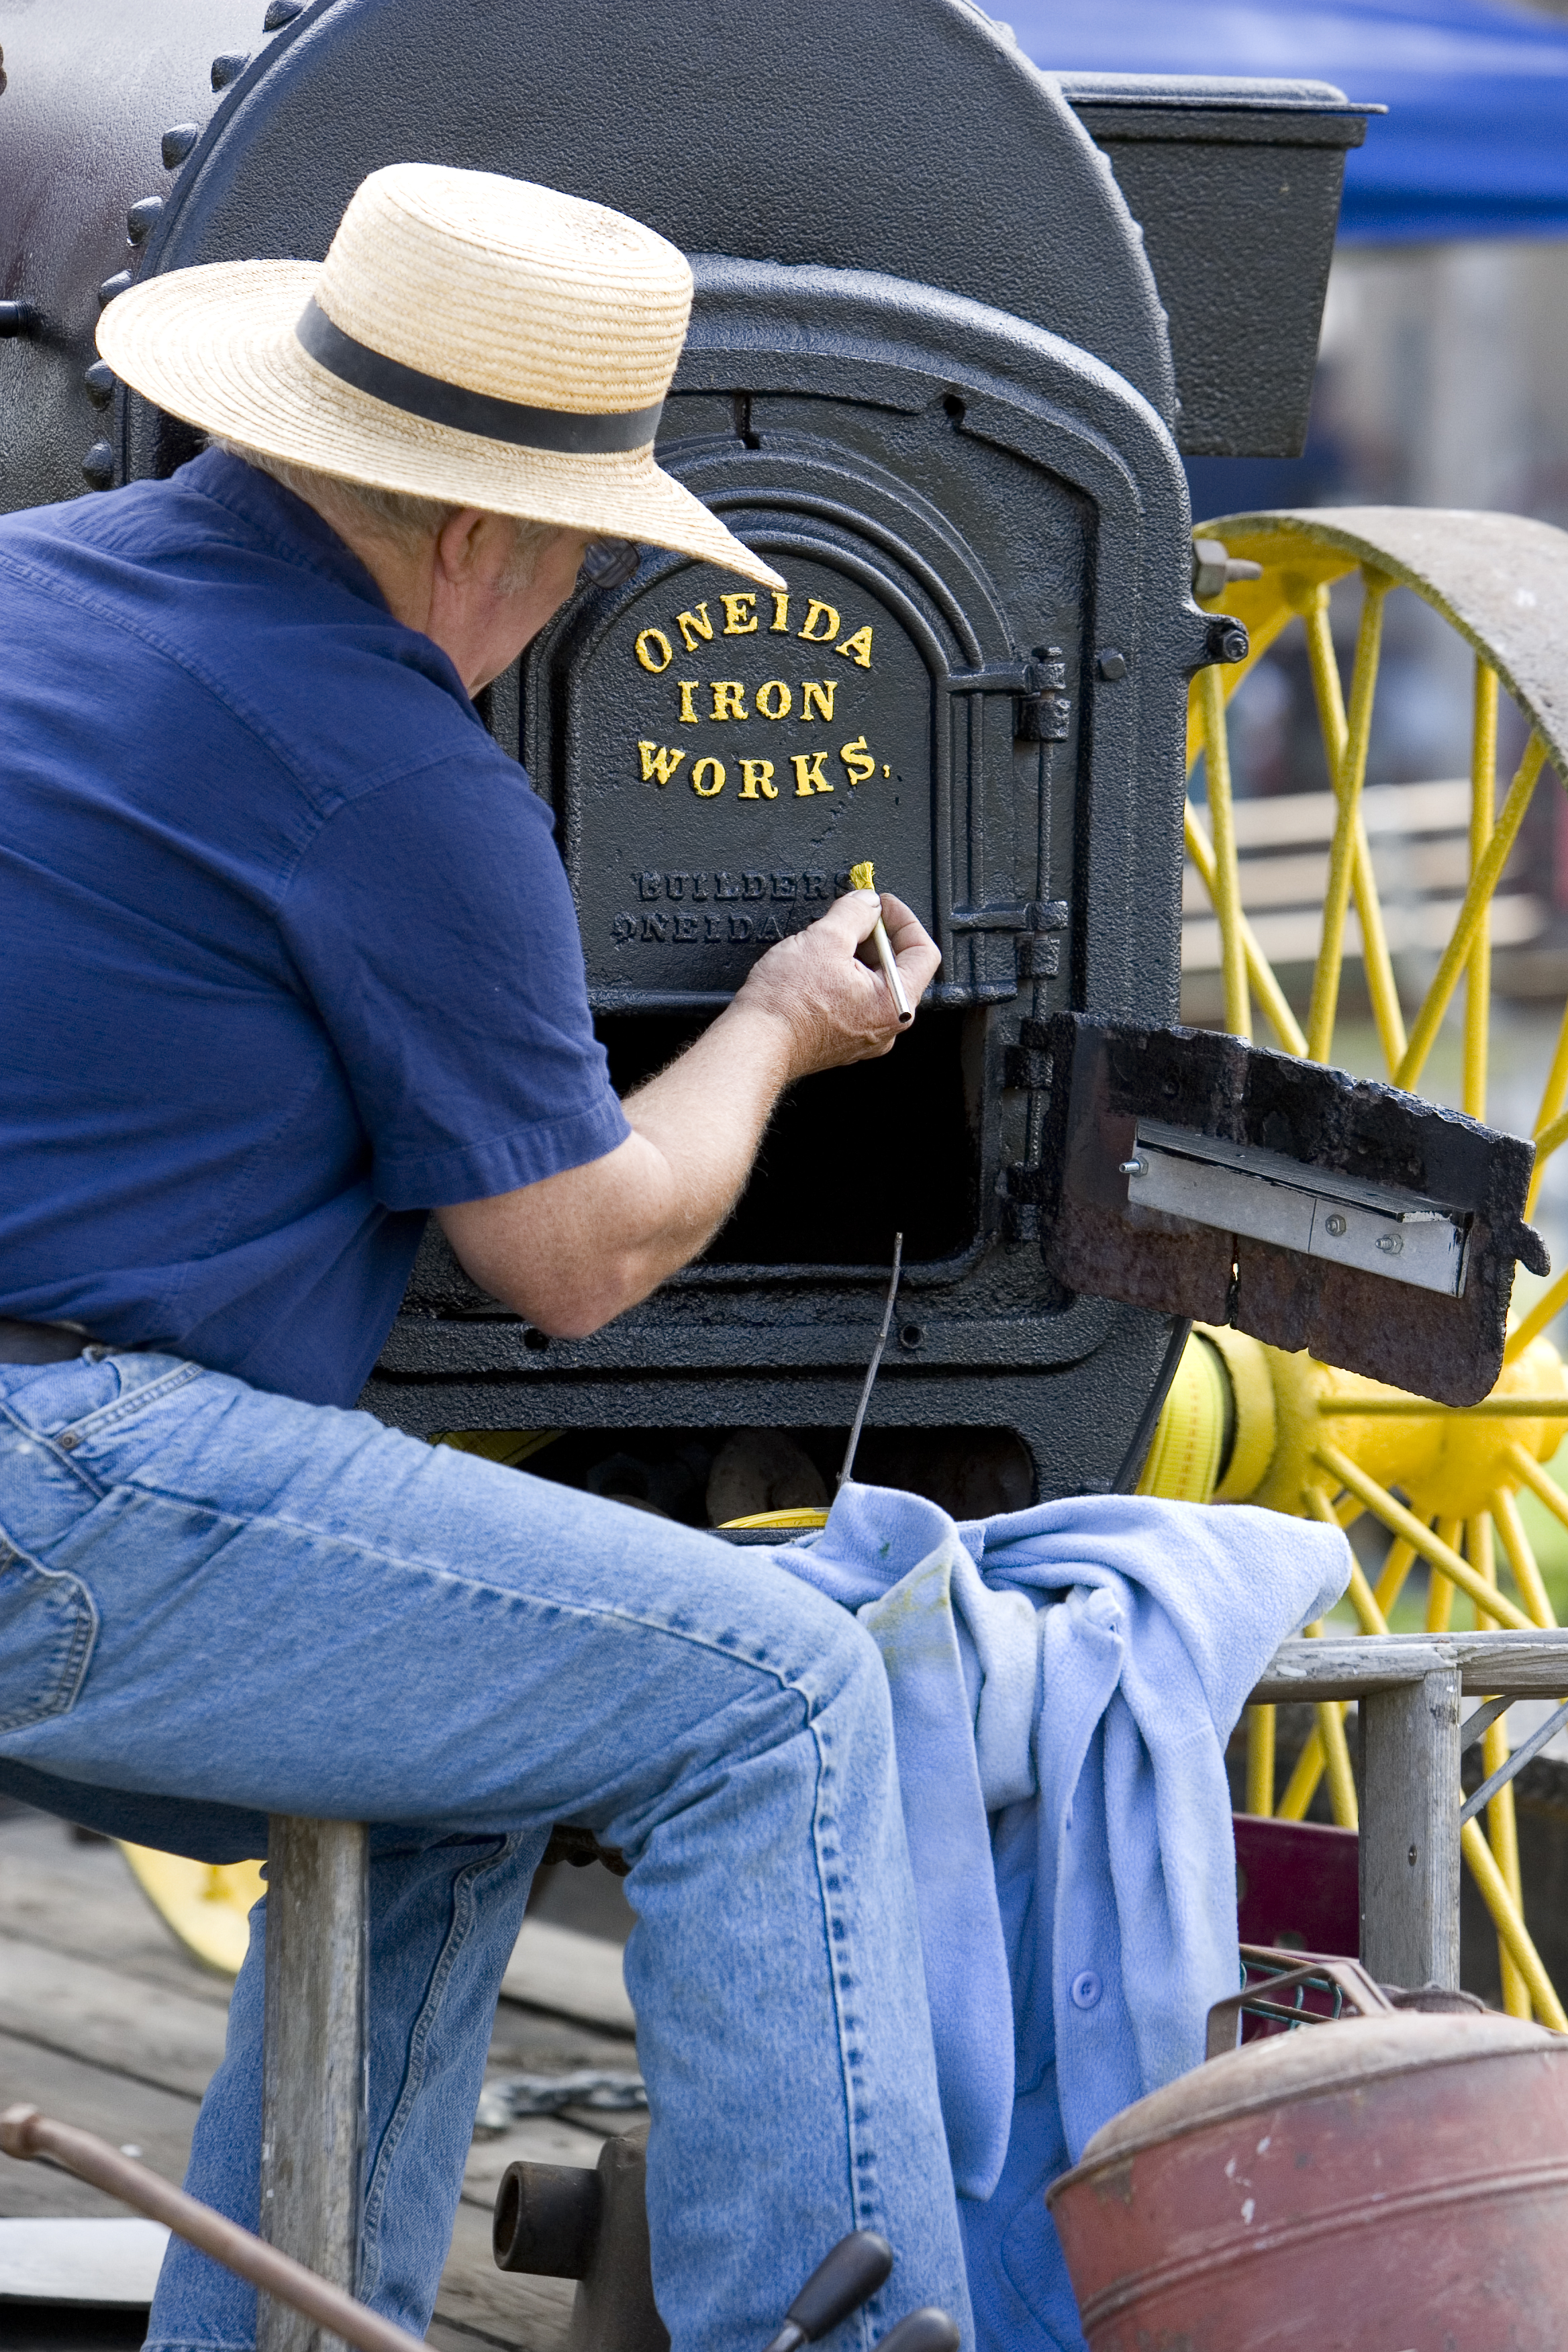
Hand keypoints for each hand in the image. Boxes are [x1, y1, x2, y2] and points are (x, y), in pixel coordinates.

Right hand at [733, 889, 940, 1082]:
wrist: (754, 1043)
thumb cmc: (788, 1003)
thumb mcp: (825, 938)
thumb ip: (856, 912)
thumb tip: (868, 902)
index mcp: (896, 1003)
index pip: (924, 951)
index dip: (903, 919)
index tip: (881, 905)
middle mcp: (886, 1027)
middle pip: (898, 968)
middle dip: (875, 937)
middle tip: (850, 918)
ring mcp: (864, 1038)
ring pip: (872, 985)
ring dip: (855, 957)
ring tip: (826, 944)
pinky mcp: (840, 1042)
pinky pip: (853, 1002)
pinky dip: (841, 979)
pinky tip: (816, 970)